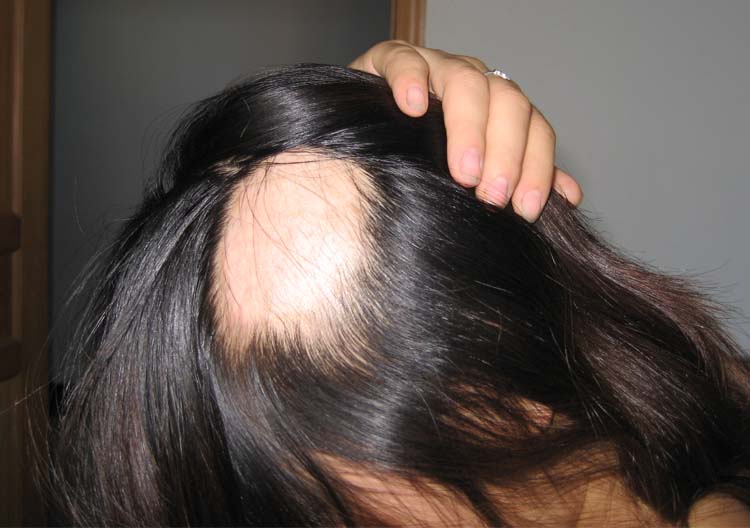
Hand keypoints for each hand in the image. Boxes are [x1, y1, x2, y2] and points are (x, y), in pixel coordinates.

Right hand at [349, 40, 582, 221]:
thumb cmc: (421, 155)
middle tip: (491, 197)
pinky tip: (411, 109)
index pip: (534, 127)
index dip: (536, 168)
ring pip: (465, 80)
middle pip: (507, 101)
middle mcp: (473, 82)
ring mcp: (434, 67)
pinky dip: (411, 80)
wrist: (366, 131)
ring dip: (469, 128)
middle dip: (506, 153)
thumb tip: (569, 196)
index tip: (524, 210)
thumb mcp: (474, 171)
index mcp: (499, 108)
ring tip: (463, 172)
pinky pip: (405, 60)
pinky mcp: (391, 61)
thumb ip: (521, 176)